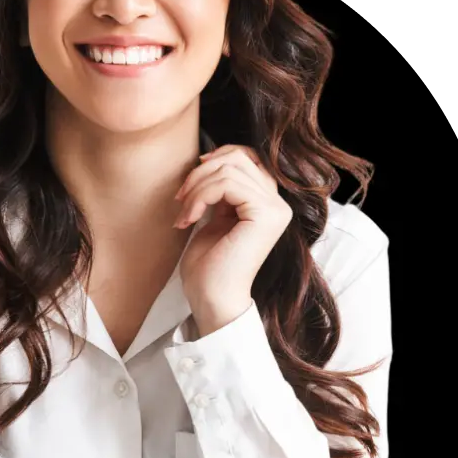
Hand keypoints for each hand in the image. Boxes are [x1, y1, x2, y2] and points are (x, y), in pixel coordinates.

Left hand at [175, 144, 292, 325]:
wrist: (212, 300)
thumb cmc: (208, 267)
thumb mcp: (214, 217)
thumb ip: (220, 190)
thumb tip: (208, 158)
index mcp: (267, 203)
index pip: (246, 157)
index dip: (214, 160)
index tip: (188, 185)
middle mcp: (278, 204)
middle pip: (237, 157)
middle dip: (199, 174)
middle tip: (179, 200)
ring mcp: (275, 209)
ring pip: (229, 169)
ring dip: (196, 188)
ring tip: (183, 214)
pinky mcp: (265, 215)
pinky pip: (227, 184)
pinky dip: (200, 197)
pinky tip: (189, 220)